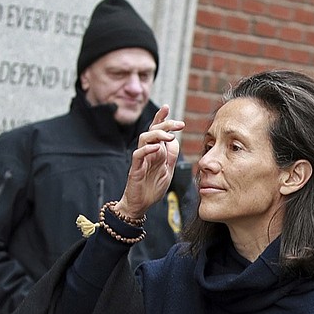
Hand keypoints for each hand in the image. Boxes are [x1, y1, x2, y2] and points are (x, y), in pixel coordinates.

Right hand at [116, 105, 184, 219]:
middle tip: (179, 124)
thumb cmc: (152, 188)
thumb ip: (171, 156)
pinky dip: (147, 149)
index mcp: (156, 152)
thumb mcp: (168, 170)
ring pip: (144, 139)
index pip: (157, 131)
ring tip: (170, 136)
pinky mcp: (135, 169)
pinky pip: (138, 155)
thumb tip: (175, 140)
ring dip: (157, 135)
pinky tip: (156, 148)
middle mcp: (148, 153)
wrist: (141, 205)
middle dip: (165, 124)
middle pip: (152, 131)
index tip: (168, 108)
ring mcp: (141, 160)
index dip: (161, 118)